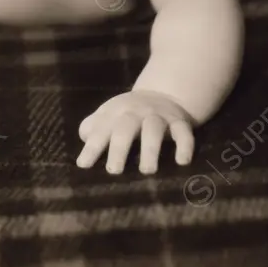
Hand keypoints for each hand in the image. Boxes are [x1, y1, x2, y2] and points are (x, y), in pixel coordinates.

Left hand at [76, 90, 194, 174]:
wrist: (162, 94)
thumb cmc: (127, 114)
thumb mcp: (108, 116)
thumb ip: (92, 129)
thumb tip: (83, 146)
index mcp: (114, 112)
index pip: (100, 130)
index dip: (92, 147)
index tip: (83, 166)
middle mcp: (135, 112)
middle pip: (125, 128)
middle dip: (119, 149)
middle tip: (114, 171)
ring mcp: (158, 116)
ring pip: (153, 130)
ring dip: (150, 149)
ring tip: (147, 171)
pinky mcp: (179, 122)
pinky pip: (183, 133)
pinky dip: (184, 146)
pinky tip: (181, 162)